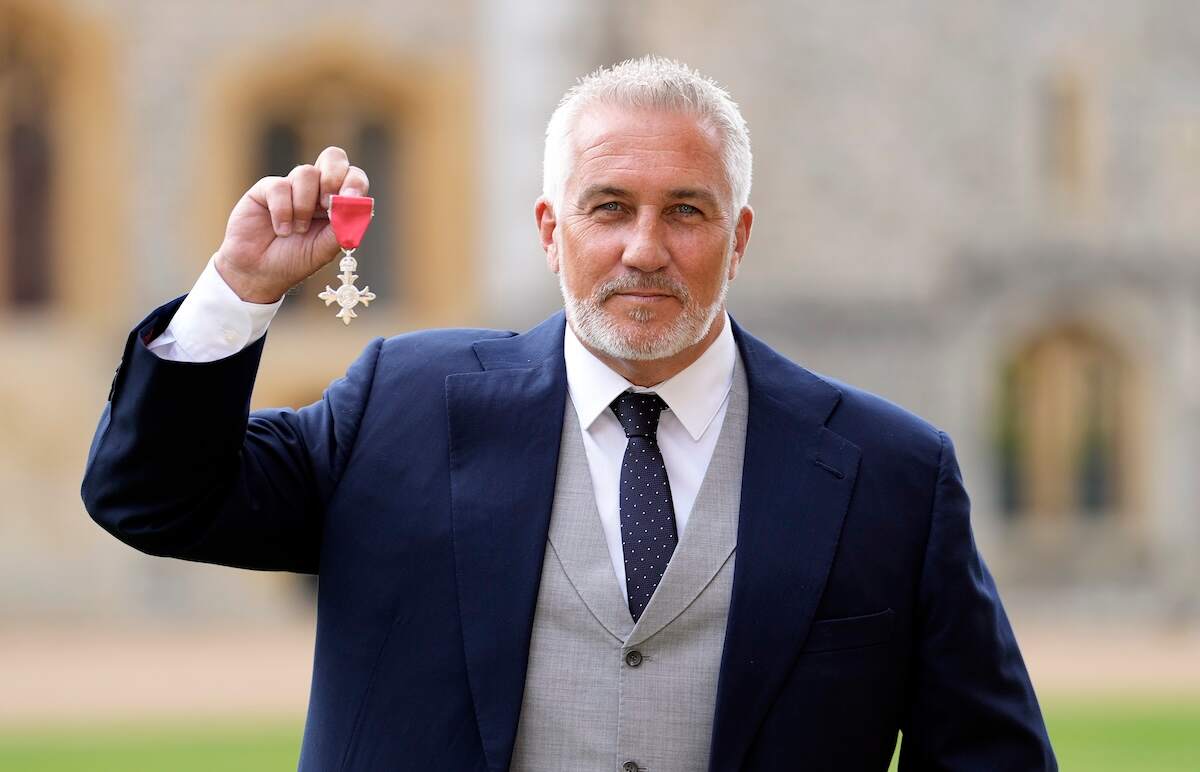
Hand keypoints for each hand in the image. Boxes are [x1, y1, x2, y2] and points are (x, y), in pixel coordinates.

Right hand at [214, 146, 369, 302]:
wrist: (259, 272)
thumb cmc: (294, 261)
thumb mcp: (325, 249)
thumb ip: (342, 227)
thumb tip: (357, 204)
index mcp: (337, 203)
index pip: (353, 177)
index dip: (354, 182)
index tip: (349, 197)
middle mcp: (316, 190)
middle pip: (333, 157)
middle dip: (333, 176)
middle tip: (326, 203)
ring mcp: (292, 186)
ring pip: (306, 173)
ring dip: (304, 206)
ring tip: (297, 230)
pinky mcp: (267, 188)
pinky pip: (280, 186)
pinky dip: (282, 211)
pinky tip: (280, 229)